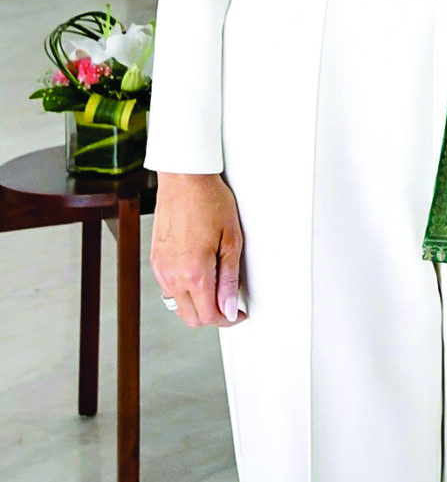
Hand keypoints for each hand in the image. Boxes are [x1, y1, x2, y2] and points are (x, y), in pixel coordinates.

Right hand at [150, 172, 246, 328]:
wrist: (184, 180)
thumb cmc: (210, 203)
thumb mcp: (231, 240)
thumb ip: (229, 278)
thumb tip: (229, 308)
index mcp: (194, 273)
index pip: (209, 315)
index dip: (227, 320)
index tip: (239, 315)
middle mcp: (172, 276)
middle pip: (190, 317)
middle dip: (212, 316)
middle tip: (230, 304)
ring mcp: (160, 269)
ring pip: (177, 305)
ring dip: (197, 304)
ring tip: (217, 287)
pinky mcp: (154, 261)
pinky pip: (168, 289)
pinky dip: (184, 291)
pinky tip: (199, 276)